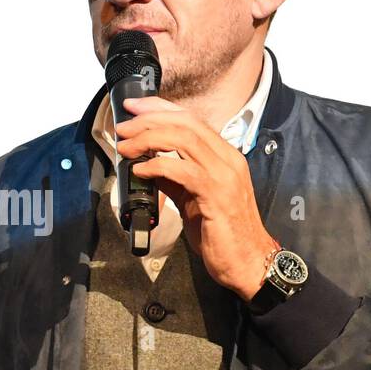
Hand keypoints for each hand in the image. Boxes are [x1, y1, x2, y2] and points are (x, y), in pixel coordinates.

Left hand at [115, 95, 277, 300]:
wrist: (248, 262)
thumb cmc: (222, 233)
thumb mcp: (194, 200)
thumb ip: (174, 179)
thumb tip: (146, 164)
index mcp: (224, 156)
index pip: (191, 119)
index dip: (160, 108)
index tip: (133, 107)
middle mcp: (227, 159)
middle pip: (186, 123)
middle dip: (149, 119)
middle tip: (123, 127)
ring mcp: (224, 175)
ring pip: (184, 140)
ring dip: (149, 139)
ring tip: (125, 147)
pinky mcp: (216, 195)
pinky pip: (183, 171)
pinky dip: (157, 166)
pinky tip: (140, 171)